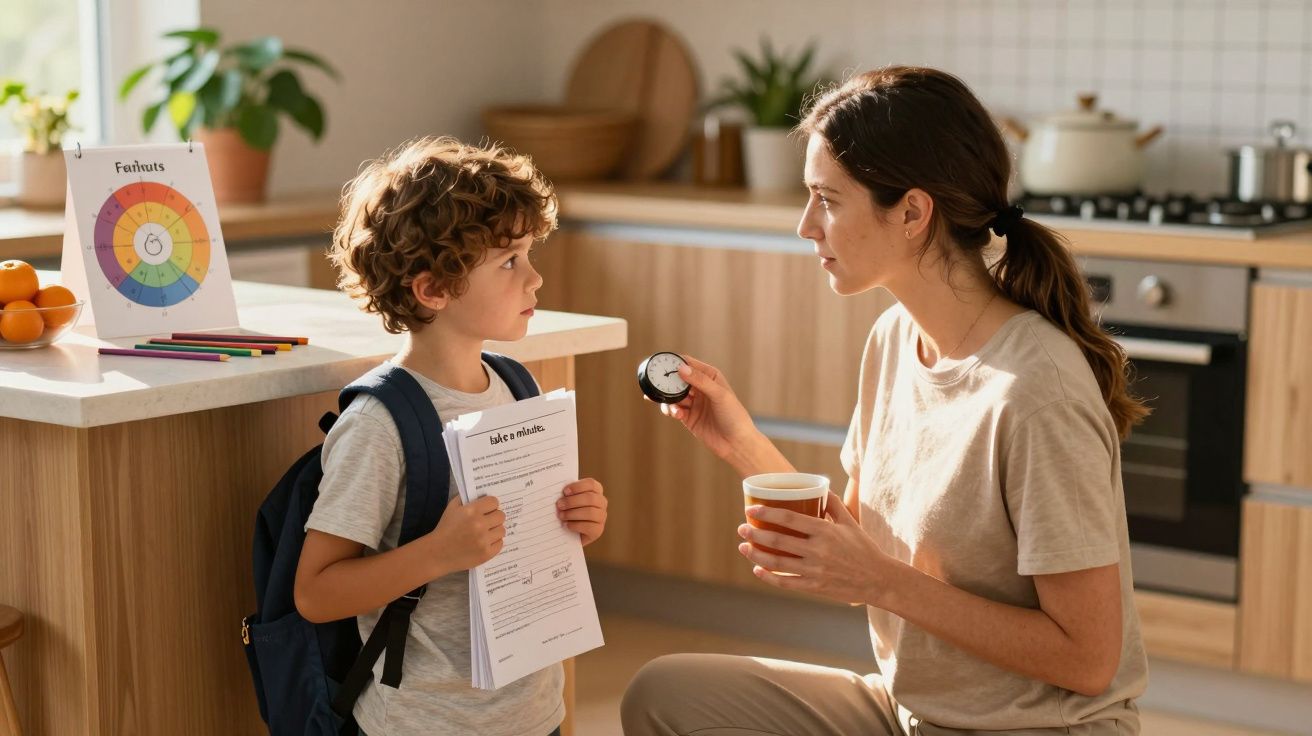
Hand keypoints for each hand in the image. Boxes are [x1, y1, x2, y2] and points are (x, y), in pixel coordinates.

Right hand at [426, 495, 504, 574]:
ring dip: (495, 530)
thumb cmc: (445, 528)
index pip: (494, 502)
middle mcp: (480, 525)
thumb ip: (467, 498)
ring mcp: (484, 540)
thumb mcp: (452, 507)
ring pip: (502, 530)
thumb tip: (483, 494)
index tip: (487, 509)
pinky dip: (494, 542)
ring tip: (485, 532)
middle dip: (494, 517)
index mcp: (472, 511)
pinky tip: (484, 542)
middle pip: (501, 515)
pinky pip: (500, 543)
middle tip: (487, 521)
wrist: (437, 553)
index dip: (490, 505)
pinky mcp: (486, 554)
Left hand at [558, 478, 606, 545]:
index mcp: (595, 491)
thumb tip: (557, 492)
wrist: (571, 532)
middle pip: (590, 498)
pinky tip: (567, 525)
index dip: (577, 487)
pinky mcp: (598, 530)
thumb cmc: (569, 510)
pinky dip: (575, 525)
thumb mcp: (568, 500)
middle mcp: (601, 502)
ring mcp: (602, 517)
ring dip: (572, 514)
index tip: (564, 491)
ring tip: (561, 516)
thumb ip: (566, 494)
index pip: (591, 484)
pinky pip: (588, 526)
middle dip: (572, 501)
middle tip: (559, 505)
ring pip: (590, 512)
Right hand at [655, 356, 756, 461]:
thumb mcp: (719, 395)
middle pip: (678, 379)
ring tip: (671, 406)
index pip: (689, 364)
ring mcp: (694, 403)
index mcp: (710, 377)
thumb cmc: (734, 416)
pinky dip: (672, 410)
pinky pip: (674, 409)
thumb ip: (700, 381)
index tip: (662, 364)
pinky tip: (677, 414)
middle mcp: (701, 388)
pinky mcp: (688, 417)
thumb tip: (682, 368)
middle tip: (657, 385)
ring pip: (673, 395)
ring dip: (669, 399)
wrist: (736, 444)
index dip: (676, 363)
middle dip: (667, 382)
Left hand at [736, 491, 899, 605]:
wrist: (878, 580)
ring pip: (778, 563)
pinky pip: (786, 583)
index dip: (767, 513)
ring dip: (756, 555)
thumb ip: (834, 504)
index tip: (752, 510)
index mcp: (826, 531)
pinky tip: (758, 570)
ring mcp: (815, 571)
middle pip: (778, 541)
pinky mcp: (815, 588)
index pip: (790, 519)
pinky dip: (769, 577)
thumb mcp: (850, 523)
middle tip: (742, 528)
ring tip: (743, 547)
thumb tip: (819, 488)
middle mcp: (818, 551)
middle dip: (755, 534)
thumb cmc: (864, 549)